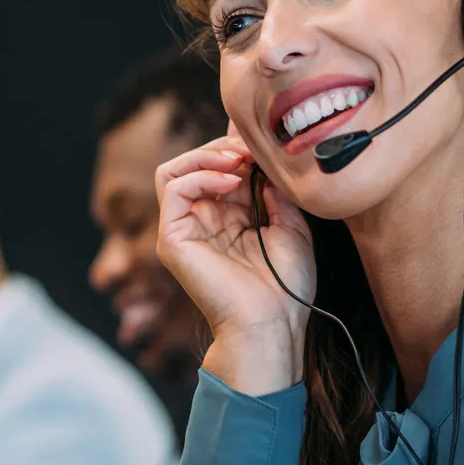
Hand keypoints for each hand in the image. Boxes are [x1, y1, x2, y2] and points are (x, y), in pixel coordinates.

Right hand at [155, 133, 311, 395]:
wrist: (272, 321)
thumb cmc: (284, 284)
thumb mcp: (292, 226)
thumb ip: (275, 191)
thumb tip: (264, 161)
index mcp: (228, 217)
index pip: (219, 167)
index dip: (237, 148)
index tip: (265, 143)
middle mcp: (202, 220)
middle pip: (195, 162)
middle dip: (224, 146)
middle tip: (252, 149)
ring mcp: (183, 229)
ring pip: (174, 169)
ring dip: (206, 154)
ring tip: (238, 158)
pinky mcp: (172, 239)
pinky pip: (172, 188)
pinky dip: (199, 174)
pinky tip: (230, 180)